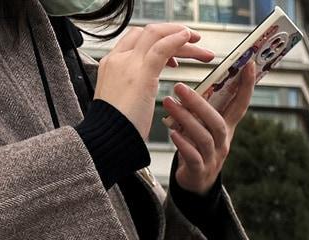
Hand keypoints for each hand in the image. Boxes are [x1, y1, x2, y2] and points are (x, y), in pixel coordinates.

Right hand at [94, 23, 214, 139]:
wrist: (107, 138)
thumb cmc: (117, 128)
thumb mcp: (122, 101)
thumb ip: (132, 89)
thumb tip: (142, 91)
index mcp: (112, 65)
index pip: (135, 40)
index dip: (157, 40)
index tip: (176, 52)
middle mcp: (117, 59)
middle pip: (147, 34)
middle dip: (172, 33)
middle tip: (194, 41)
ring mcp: (128, 64)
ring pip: (156, 36)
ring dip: (181, 37)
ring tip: (201, 46)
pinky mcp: (141, 74)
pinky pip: (161, 48)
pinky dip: (176, 39)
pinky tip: (189, 38)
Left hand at [165, 61, 254, 194]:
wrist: (195, 182)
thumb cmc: (196, 147)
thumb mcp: (202, 126)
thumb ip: (200, 109)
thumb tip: (191, 85)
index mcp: (227, 127)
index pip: (240, 104)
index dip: (246, 86)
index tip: (248, 64)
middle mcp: (223, 142)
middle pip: (218, 122)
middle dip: (200, 104)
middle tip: (179, 86)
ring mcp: (213, 157)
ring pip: (205, 138)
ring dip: (187, 120)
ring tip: (168, 103)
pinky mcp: (200, 171)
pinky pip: (194, 157)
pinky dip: (184, 144)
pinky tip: (173, 134)